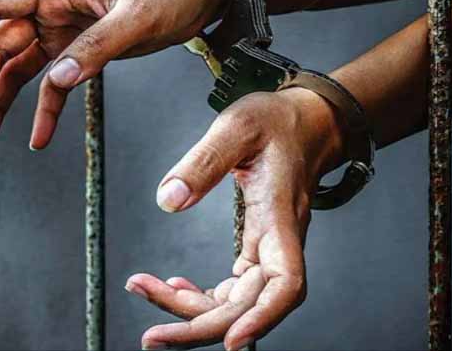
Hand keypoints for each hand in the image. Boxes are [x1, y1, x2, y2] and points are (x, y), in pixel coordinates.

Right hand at [0, 0, 235, 150]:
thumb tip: (58, 79)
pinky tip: (39, 137)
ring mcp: (66, 32)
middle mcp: (53, 10)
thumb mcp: (136, 16)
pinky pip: (55, 84)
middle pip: (0, 49)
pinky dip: (46, 110)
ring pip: (22, 72)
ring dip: (2, 105)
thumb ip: (98, 47)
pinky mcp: (85, 51)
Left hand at [124, 88, 345, 349]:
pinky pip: (232, 287)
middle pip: (248, 305)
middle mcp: (280, 241)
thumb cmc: (278, 123)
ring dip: (191, 310)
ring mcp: (270, 248)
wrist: (305, 123)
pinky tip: (174, 285)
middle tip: (151, 336)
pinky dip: (201, 295)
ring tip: (145, 291)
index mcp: (280, 216)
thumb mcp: (238, 127)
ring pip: (235, 300)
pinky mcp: (258, 246)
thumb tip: (169, 201)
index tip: (232, 340)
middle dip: (199, 327)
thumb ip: (204, 161)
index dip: (262, 317)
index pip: (285, 282)